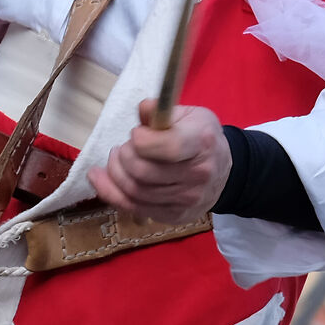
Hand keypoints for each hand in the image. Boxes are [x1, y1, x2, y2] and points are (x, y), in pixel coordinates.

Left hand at [89, 101, 230, 224]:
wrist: (223, 172)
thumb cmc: (200, 138)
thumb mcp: (189, 115)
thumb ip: (161, 110)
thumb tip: (143, 109)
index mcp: (202, 143)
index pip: (167, 147)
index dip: (141, 140)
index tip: (136, 133)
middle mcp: (198, 174)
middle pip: (143, 172)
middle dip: (122, 157)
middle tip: (122, 148)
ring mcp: (187, 199)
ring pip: (135, 192)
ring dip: (115, 174)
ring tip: (115, 160)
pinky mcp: (175, 215)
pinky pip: (134, 208)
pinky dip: (111, 193)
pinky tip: (101, 179)